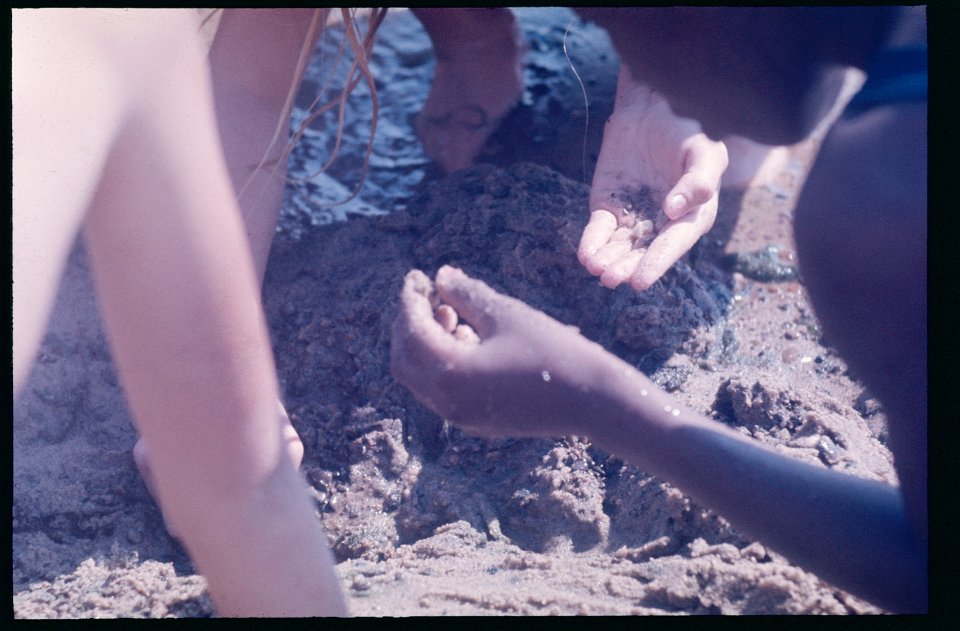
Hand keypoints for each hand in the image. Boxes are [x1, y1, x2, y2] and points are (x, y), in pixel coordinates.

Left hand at [390, 266, 617, 437]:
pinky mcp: (475, 421)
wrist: (593, 400)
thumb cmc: (553, 351)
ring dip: (425, 342)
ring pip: (420, 377)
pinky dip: (442, 362)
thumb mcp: (506, 314)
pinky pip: (441, 390)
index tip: (417, 275)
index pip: (412, 330)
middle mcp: (447, 402)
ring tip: (452, 314)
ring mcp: (460, 416)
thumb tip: (440, 276)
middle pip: (404, 358)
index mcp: (450, 374)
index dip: (410, 298)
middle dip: (410, 323)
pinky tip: (467, 339)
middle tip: (429, 295)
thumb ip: (466, 294)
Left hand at [578, 67, 726, 289]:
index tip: (640, 282)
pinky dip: (592, 243)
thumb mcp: (705, 152)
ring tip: (597, 270)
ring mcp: (633, 216)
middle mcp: (662, 223)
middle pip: (643, 252)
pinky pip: (598, 229)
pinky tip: (586, 255)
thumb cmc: (691, 129)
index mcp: (692, 216)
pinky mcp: (608, 206)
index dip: (657, 263)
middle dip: (626, 267)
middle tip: (610, 279)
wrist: (654, 104)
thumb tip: (673, 210)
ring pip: (619, 246)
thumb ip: (698, 182)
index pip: (673, 244)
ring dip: (608, 260)